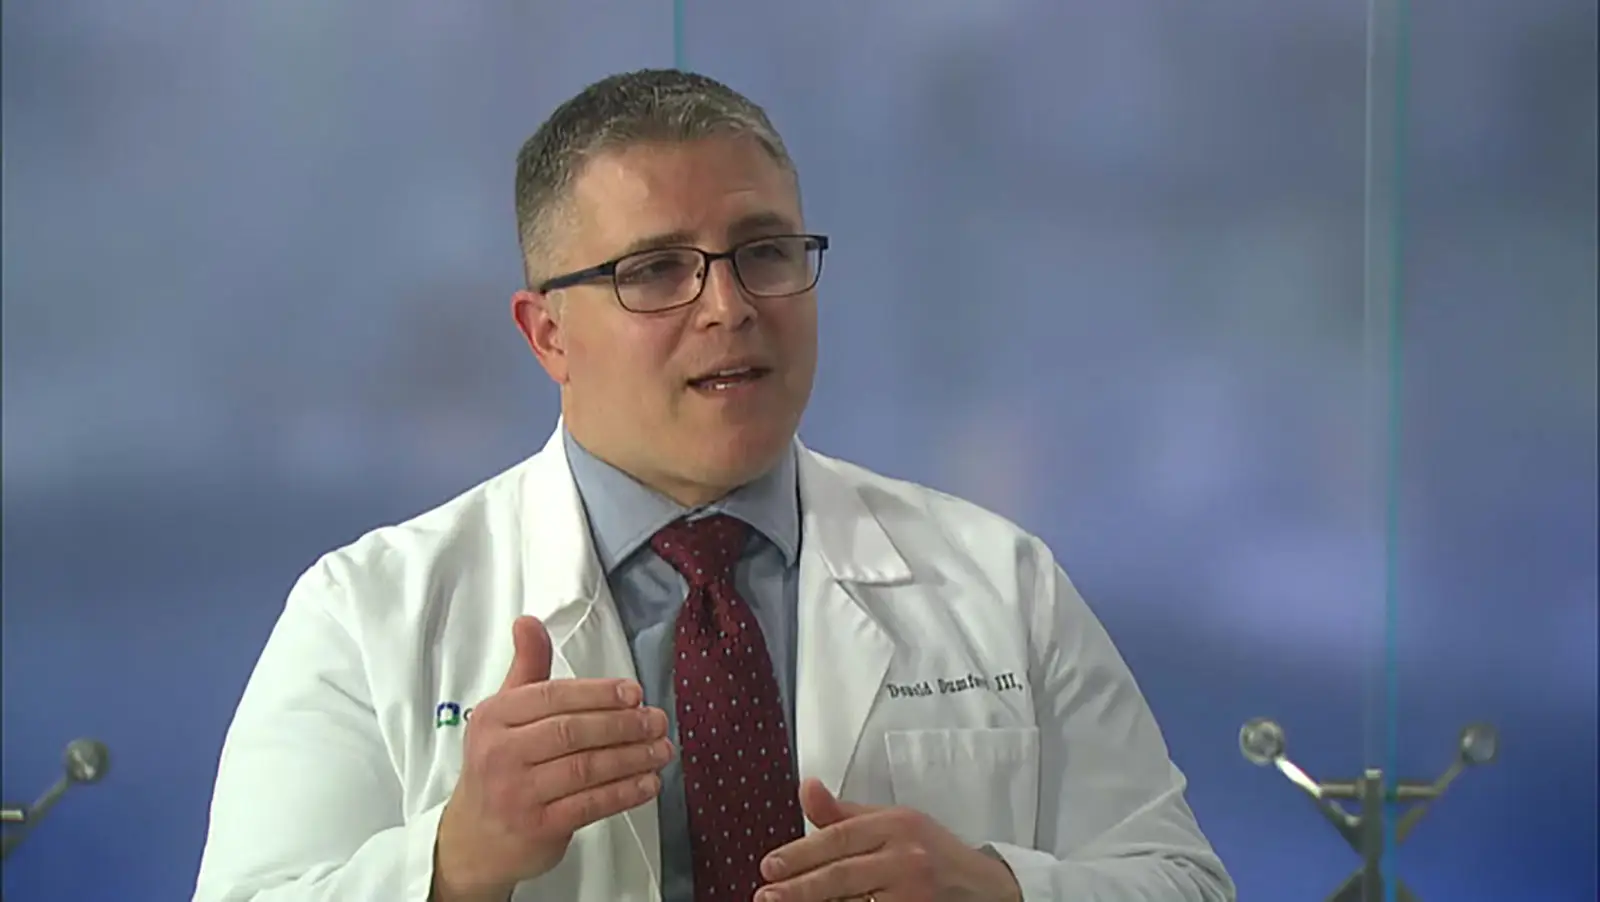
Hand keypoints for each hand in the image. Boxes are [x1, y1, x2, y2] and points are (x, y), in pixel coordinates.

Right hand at [431, 615, 672, 900]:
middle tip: (658, 721)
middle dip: (623, 725)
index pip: (552, 696)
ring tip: (662, 750)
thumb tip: (528, 620)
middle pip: (572, 732)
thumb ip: (526, 668)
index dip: (598, 694)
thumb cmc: (498, 765)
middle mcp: (500, 753)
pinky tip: (648, 783)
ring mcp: (517, 793)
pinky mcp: (537, 828)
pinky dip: (624, 793)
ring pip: (586, 768)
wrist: (473, 839)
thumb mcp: (504, 714)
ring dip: (632, 758)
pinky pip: (590, 805)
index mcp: (493, 717)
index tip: (635, 693)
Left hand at [754, 779, 1021, 901]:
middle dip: (800, 887)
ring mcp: (914, 893)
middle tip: (766, 896)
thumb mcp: (892, 823)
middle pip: (843, 874)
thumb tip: (805, 787)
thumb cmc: (931, 853)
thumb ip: (843, 813)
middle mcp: (907, 857)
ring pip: (854, 901)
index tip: (769, 866)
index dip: (801, 853)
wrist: (985, 888)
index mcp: (896, 824)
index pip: (840, 837)